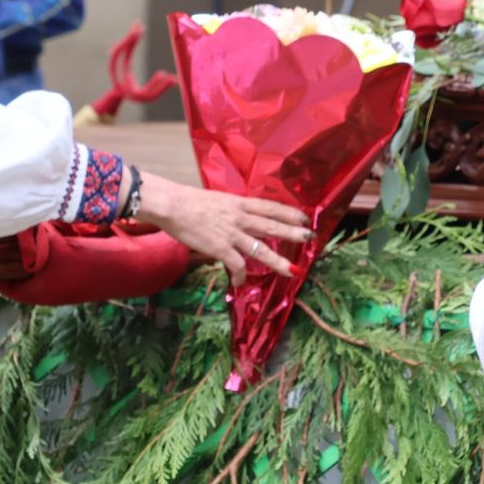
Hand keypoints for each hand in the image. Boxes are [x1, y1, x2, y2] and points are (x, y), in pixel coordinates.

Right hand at [132, 171, 312, 286]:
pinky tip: (239, 281)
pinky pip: (236, 264)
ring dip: (278, 261)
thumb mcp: (218, 201)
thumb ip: (232, 210)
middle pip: (272, 225)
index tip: (304, 217)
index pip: (270, 206)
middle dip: (293, 233)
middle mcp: (240, 217)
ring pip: (261, 249)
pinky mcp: (220, 247)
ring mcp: (231, 233)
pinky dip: (240, 275)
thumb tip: (242, 218)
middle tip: (310, 238)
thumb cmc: (190, 202)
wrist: (173, 205)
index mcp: (239, 203)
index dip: (288, 212)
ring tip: (293, 271)